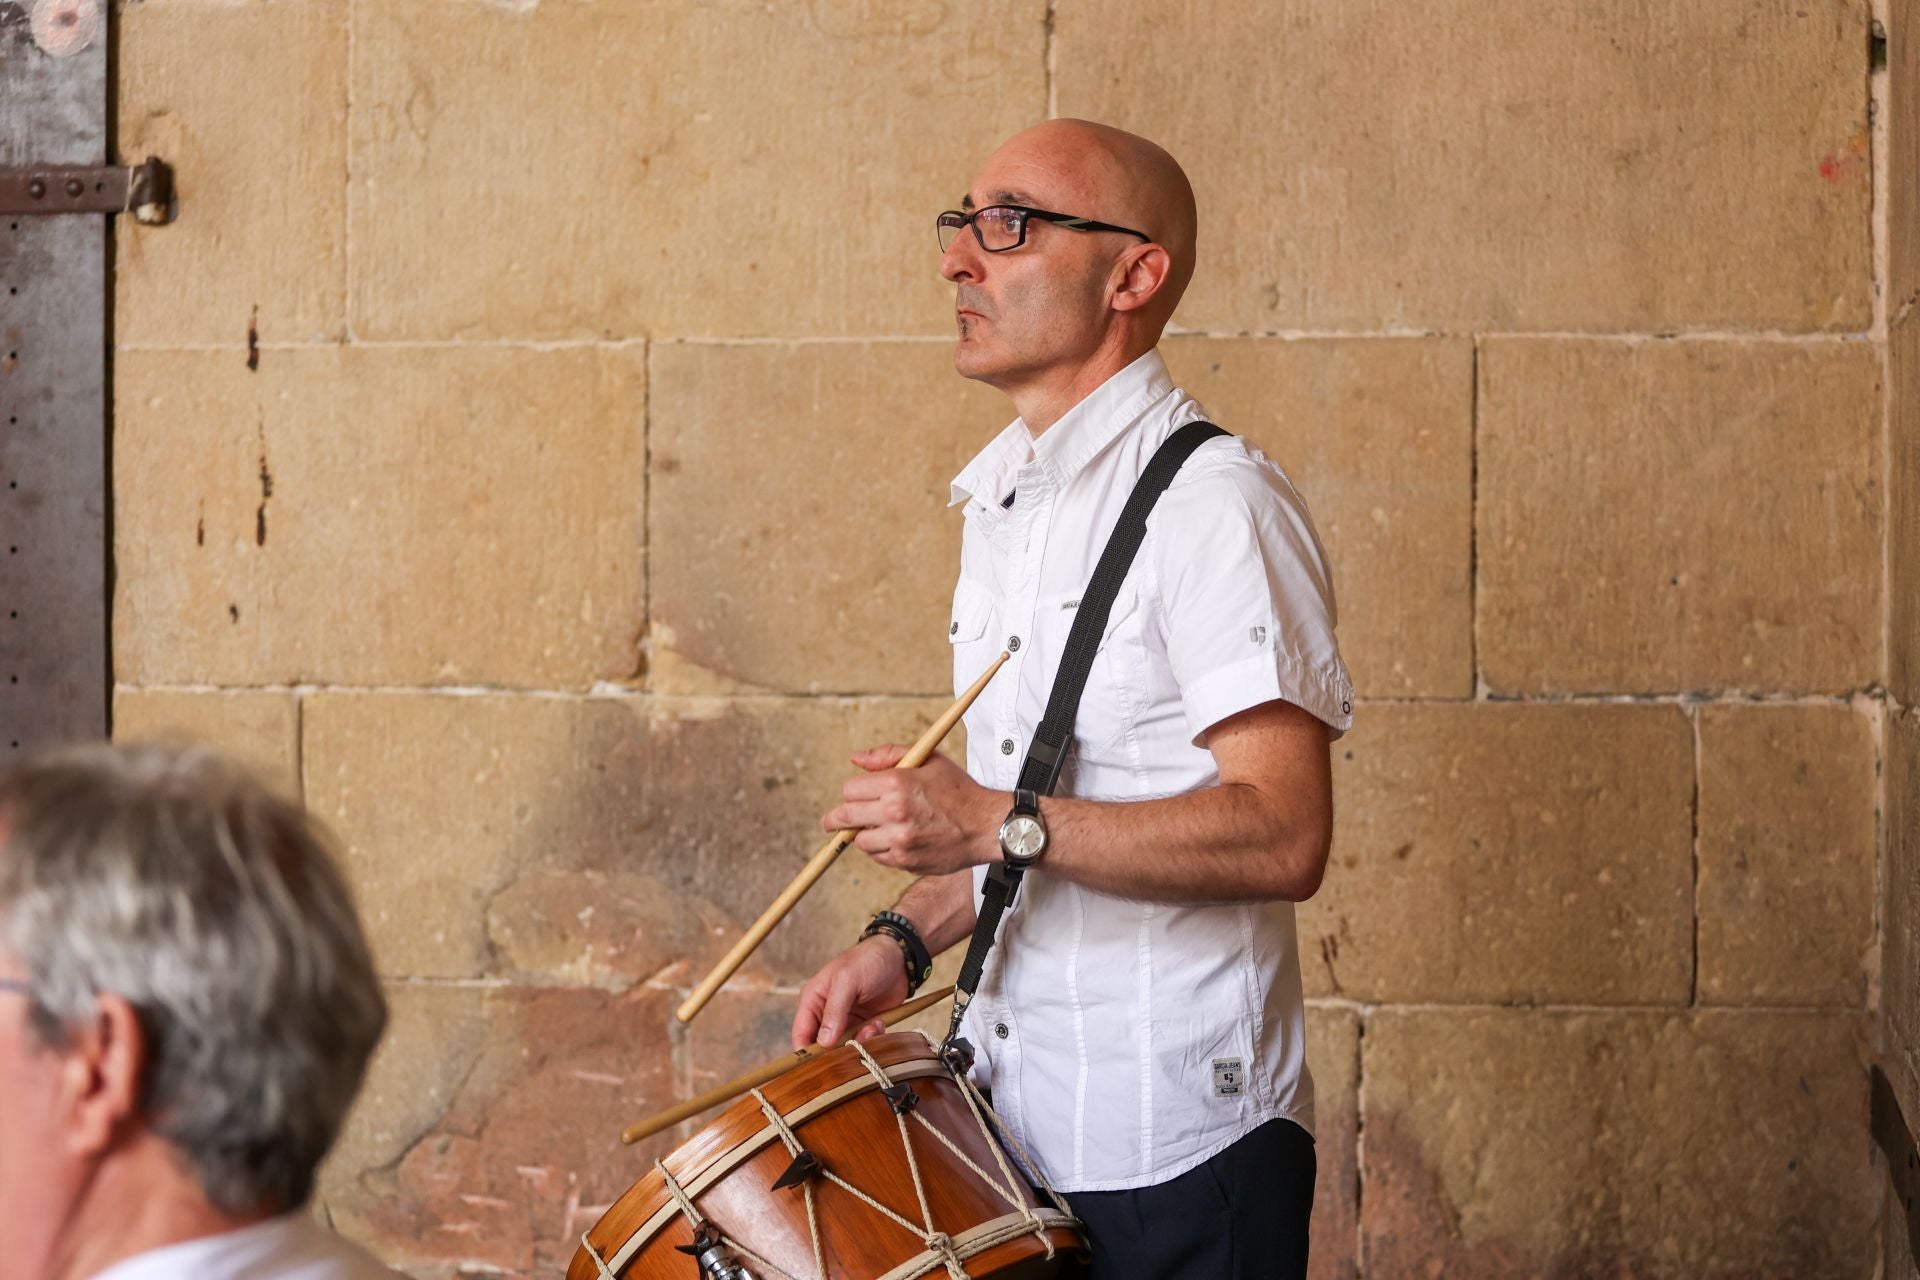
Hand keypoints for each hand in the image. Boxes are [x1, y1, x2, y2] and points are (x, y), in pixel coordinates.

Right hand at [790, 936, 909, 1049]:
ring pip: (845, 1047)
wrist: (900, 957)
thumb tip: (823, 1042)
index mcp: (814, 999)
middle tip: (854, 1045)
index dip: (805, 1052)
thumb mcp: (847, 981)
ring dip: (859, 1042)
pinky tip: (879, 1023)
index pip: (801, 1032)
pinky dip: (872, 1038)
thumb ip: (834, 1011)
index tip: (817, 1067)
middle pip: (823, 1045)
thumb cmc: (867, 960)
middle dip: (838, 1049)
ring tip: (872, 1027)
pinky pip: (864, 1042)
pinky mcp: (865, 1024)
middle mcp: (827, 1013)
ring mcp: (846, 1020)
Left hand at [822, 743, 1002, 876]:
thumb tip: (856, 758)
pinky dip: (880, 849)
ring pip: (860, 840)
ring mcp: (899, 839)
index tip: (855, 795)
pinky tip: (895, 839)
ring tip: (879, 828)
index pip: (850, 789)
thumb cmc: (959, 790)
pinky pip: (877, 856)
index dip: (852, 791)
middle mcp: (895, 812)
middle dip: (837, 818)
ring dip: (864, 834)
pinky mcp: (905, 860)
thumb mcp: (929, 760)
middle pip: (845, 816)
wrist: (986, 825)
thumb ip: (888, 755)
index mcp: (897, 783)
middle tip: (832, 821)